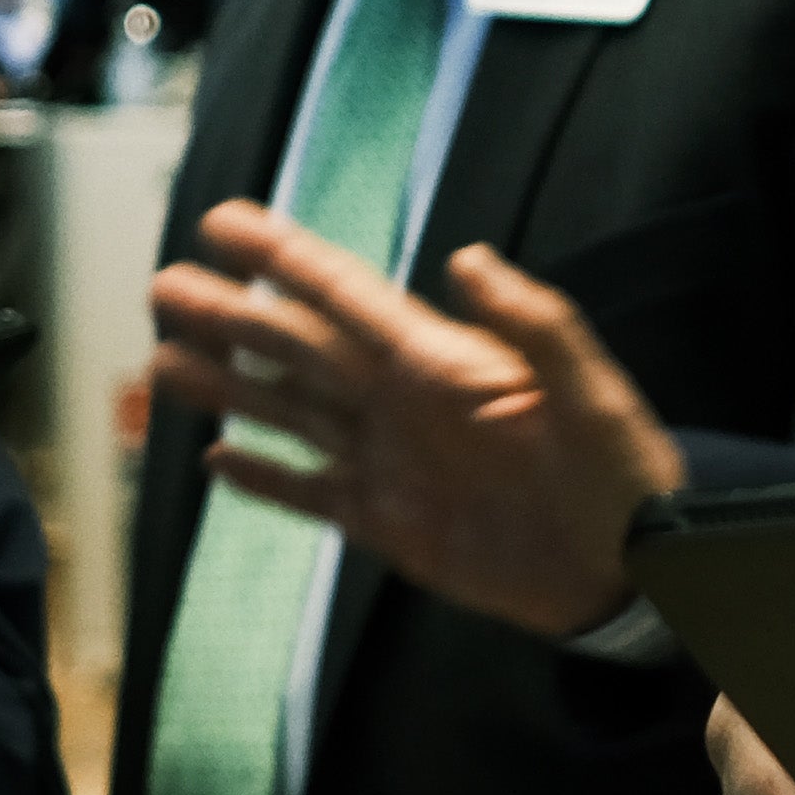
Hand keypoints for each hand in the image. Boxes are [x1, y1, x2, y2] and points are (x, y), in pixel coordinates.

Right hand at [151, 208, 683, 640]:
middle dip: (233, 316)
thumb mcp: (591, 395)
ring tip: (165, 361)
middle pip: (299, 348)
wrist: (630, 572)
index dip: (285, 258)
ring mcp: (390, 463)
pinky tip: (216, 460)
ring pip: (290, 414)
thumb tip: (469, 258)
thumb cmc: (622, 474)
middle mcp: (403, 403)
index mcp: (442, 362)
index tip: (225, 222)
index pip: (346, 297)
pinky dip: (265, 480)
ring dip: (230, 388)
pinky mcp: (389, 523)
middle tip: (164, 284)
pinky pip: (311, 494)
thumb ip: (536, 325)